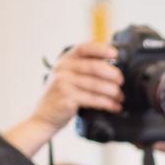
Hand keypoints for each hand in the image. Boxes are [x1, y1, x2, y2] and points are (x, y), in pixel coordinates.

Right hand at [0, 41, 123, 157]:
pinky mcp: (68, 98)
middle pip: (94, 67)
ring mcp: (64, 83)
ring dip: (112, 91)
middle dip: (112, 74)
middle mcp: (62, 69)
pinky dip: (107, 103)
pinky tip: (114, 106)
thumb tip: (112, 66)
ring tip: (120, 97)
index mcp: (64, 60)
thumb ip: (83, 68)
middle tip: (121, 81)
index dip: (101, 49)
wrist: (44, 117)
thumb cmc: (60, 96)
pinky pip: (94, 99)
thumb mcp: (67, 76)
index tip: (115, 54)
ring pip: (96, 85)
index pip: (84, 48)